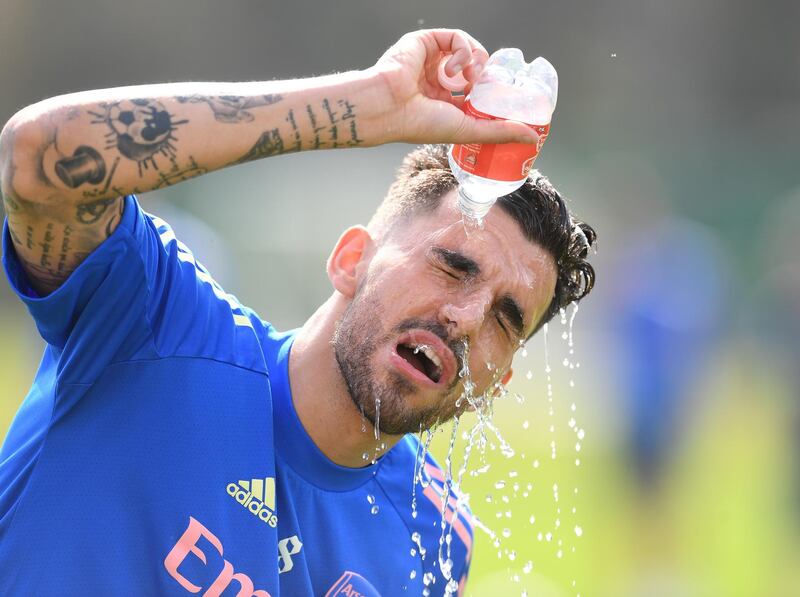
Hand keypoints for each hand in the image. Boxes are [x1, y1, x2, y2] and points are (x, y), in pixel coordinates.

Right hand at [369, 29, 539, 145]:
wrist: (390, 107)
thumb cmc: (420, 124)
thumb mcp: (469, 129)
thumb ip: (500, 131)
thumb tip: (533, 138)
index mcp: (445, 102)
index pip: (477, 92)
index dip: (492, 92)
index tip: (504, 97)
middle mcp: (438, 81)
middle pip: (476, 69)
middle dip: (486, 77)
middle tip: (487, 88)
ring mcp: (433, 61)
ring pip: (469, 51)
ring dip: (476, 63)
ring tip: (470, 79)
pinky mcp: (427, 42)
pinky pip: (456, 37)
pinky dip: (463, 50)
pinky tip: (455, 68)